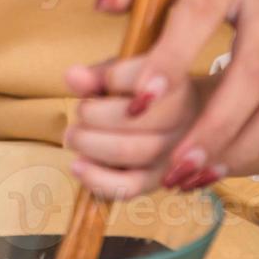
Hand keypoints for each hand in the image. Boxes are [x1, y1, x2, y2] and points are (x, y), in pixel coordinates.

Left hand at [63, 57, 203, 198]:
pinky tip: (78, 166)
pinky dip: (99, 179)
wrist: (179, 120)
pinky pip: (131, 186)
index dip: (116, 78)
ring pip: (132, 152)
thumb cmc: (142, 89)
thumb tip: (73, 76)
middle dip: (96, 114)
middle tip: (80, 111)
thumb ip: (100, 75)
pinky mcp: (159, 180)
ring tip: (73, 136)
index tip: (97, 80)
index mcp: (178, 84)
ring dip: (92, 144)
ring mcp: (175, 154)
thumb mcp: (124, 72)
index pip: (148, 81)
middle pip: (138, 119)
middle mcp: (184, 119)